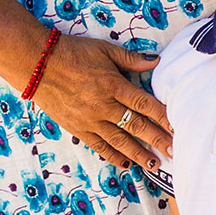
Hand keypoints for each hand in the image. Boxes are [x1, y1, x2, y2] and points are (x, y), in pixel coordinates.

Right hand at [35, 34, 171, 173]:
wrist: (37, 64)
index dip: (163, 117)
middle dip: (157, 140)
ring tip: (155, 165)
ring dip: (139, 154)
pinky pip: (99, 146)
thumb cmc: (73, 52)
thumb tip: (157, 61)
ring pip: (120, 142)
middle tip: (174, 152)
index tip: (177, 127)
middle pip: (136, 126)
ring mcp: (89, 120)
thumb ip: (131, 58)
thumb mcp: (104, 49)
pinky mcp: (77, 128)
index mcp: (113, 84)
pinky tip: (127, 164)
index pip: (144, 104)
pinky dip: (114, 156)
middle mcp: (103, 105)